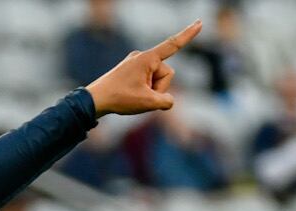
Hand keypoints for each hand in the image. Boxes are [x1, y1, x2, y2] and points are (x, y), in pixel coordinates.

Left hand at [86, 21, 201, 116]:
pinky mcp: (130, 70)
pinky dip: (144, 91)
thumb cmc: (120, 98)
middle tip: (140, 97)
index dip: (188, 35)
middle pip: (166, 74)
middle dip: (159, 88)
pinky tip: (131, 95)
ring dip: (151, 91)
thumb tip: (168, 101)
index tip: (200, 23)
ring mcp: (135, 63)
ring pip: (156, 80)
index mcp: (148, 59)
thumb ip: (167, 101)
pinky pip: (146, 82)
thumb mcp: (148, 103)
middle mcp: (142, 57)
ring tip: (133, 97)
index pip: (173, 45)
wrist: (95, 100)